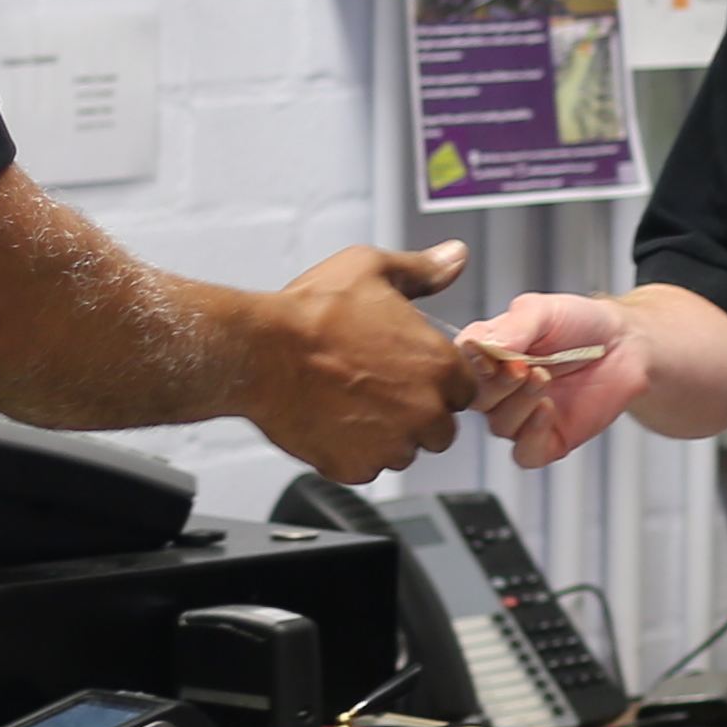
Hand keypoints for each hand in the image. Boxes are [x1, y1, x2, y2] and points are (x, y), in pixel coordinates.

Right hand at [246, 240, 482, 482]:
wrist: (261, 352)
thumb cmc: (312, 313)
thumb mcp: (373, 269)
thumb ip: (423, 270)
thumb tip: (454, 257)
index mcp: (439, 365)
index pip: (465, 391)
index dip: (438, 382)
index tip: (411, 373)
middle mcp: (424, 411)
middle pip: (440, 429)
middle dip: (416, 413)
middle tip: (377, 389)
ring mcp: (391, 445)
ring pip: (403, 452)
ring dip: (385, 435)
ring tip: (349, 402)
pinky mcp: (355, 468)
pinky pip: (365, 468)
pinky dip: (351, 452)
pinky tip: (331, 420)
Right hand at [461, 290, 658, 470]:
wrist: (626, 344)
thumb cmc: (582, 323)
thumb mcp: (542, 311)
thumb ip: (511, 327)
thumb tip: (477, 347)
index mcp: (490, 356)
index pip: (461, 368)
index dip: (470, 367)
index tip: (488, 357)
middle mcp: (501, 390)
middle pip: (477, 401)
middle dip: (497, 385)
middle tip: (521, 367)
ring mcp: (522, 417)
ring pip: (499, 426)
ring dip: (519, 404)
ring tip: (543, 379)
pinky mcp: (547, 441)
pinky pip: (525, 453)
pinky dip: (531, 434)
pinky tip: (547, 410)